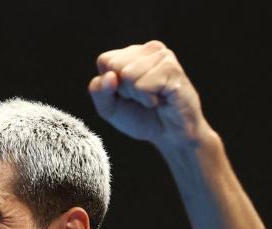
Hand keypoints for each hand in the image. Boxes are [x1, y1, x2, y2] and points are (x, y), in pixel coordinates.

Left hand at [88, 40, 211, 149]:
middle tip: (143, 97)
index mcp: (131, 53)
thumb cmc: (141, 118)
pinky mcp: (172, 69)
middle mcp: (148, 49)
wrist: (170, 135)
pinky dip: (149, 100)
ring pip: (129, 74)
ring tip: (153, 98)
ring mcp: (163, 56)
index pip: (105, 60)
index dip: (111, 85)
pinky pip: (143, 85)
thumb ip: (98, 91)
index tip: (127, 94)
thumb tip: (109, 76)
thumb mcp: (109, 108)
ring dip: (138, 96)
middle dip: (124, 90)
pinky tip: (162, 100)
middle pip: (115, 66)